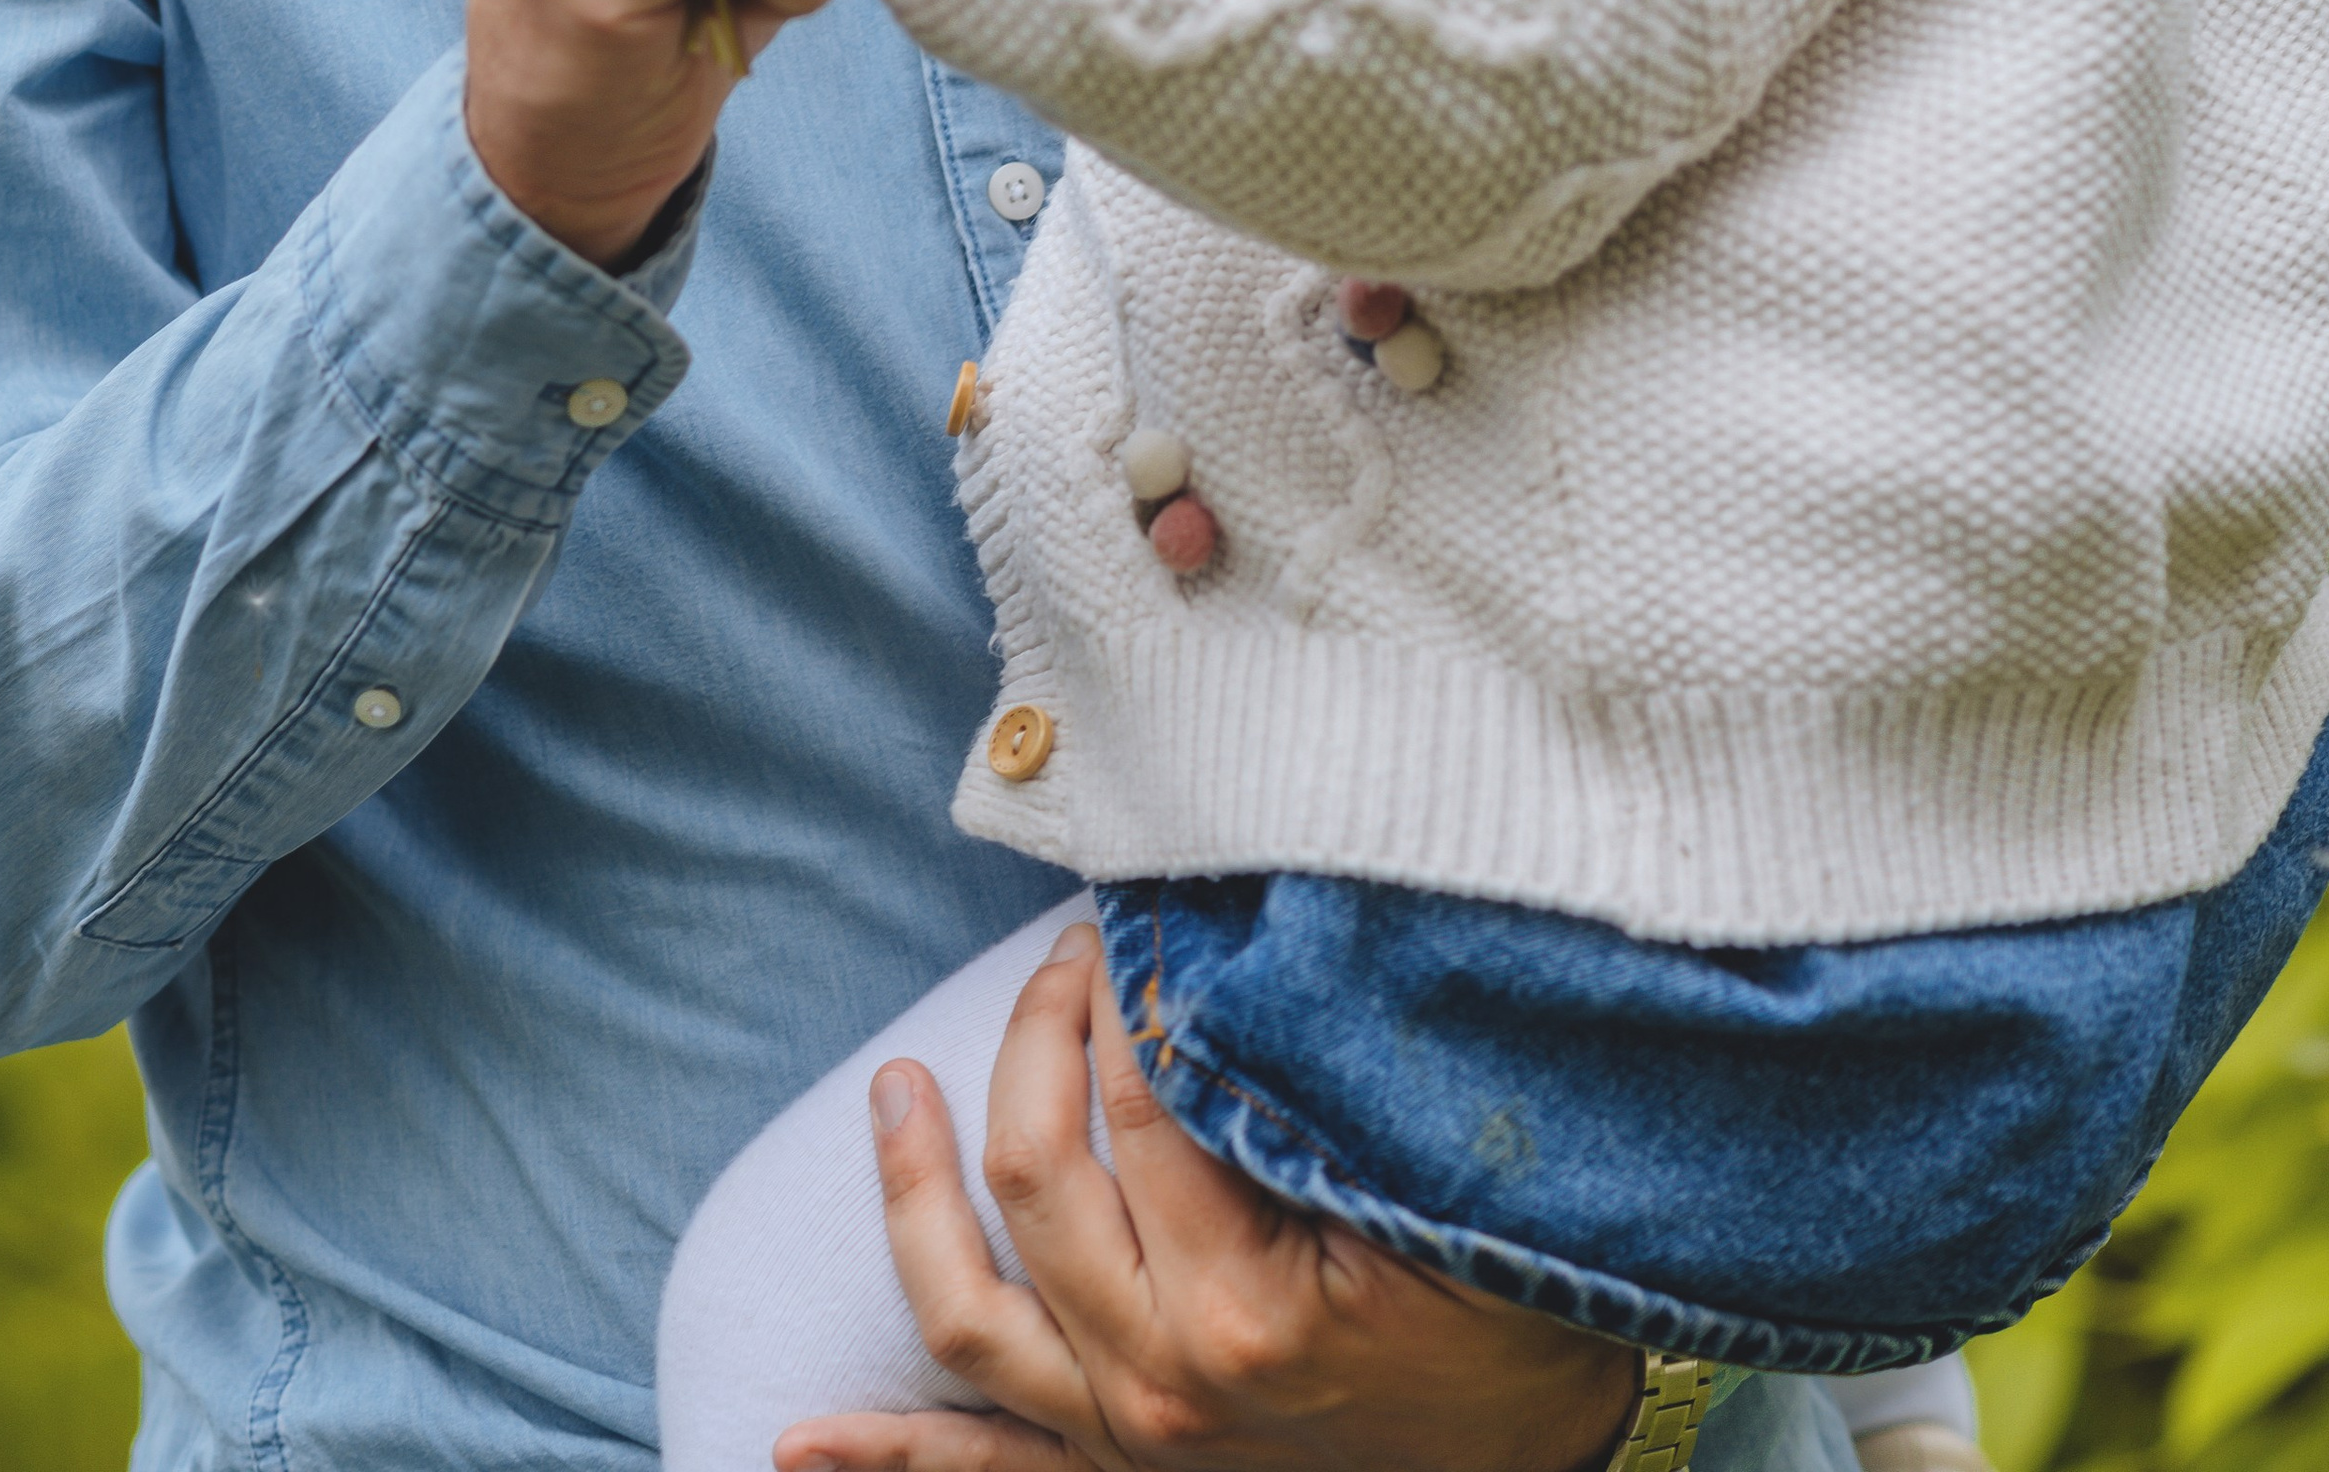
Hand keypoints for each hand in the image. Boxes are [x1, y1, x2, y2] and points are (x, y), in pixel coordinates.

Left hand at [772, 924, 1636, 1471]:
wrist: (1533, 1450)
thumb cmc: (1506, 1300)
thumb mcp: (1433, 1177)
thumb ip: (1330, 1072)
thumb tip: (1228, 931)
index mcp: (1244, 1303)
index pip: (1141, 1091)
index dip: (1128, 980)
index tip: (1137, 911)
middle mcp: (1164, 1378)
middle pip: (1037, 1172)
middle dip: (1039, 1034)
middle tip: (1074, 954)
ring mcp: (1128, 1438)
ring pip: (967, 1308)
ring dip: (910, 1193)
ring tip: (894, 1086)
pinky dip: (886, 1458)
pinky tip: (795, 1439)